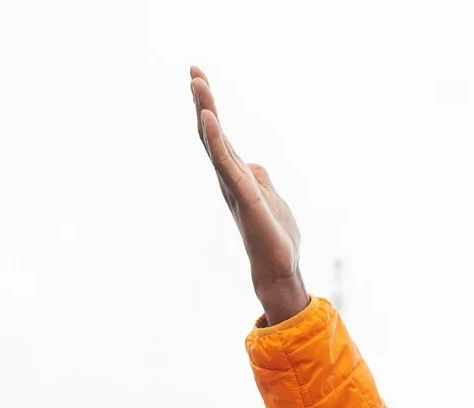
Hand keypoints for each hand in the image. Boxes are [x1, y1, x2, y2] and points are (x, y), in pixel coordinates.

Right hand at [189, 66, 311, 324]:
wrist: (280, 269)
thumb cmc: (275, 239)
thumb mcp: (271, 199)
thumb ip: (260, 180)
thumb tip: (253, 164)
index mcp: (237, 176)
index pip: (220, 137)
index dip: (209, 109)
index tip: (200, 80)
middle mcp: (229, 178)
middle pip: (211, 134)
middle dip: (202, 102)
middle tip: (193, 71)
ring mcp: (233, 186)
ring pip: (215, 142)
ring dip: (205, 111)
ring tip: (197, 83)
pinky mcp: (243, 195)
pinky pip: (225, 162)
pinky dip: (215, 139)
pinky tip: (208, 117)